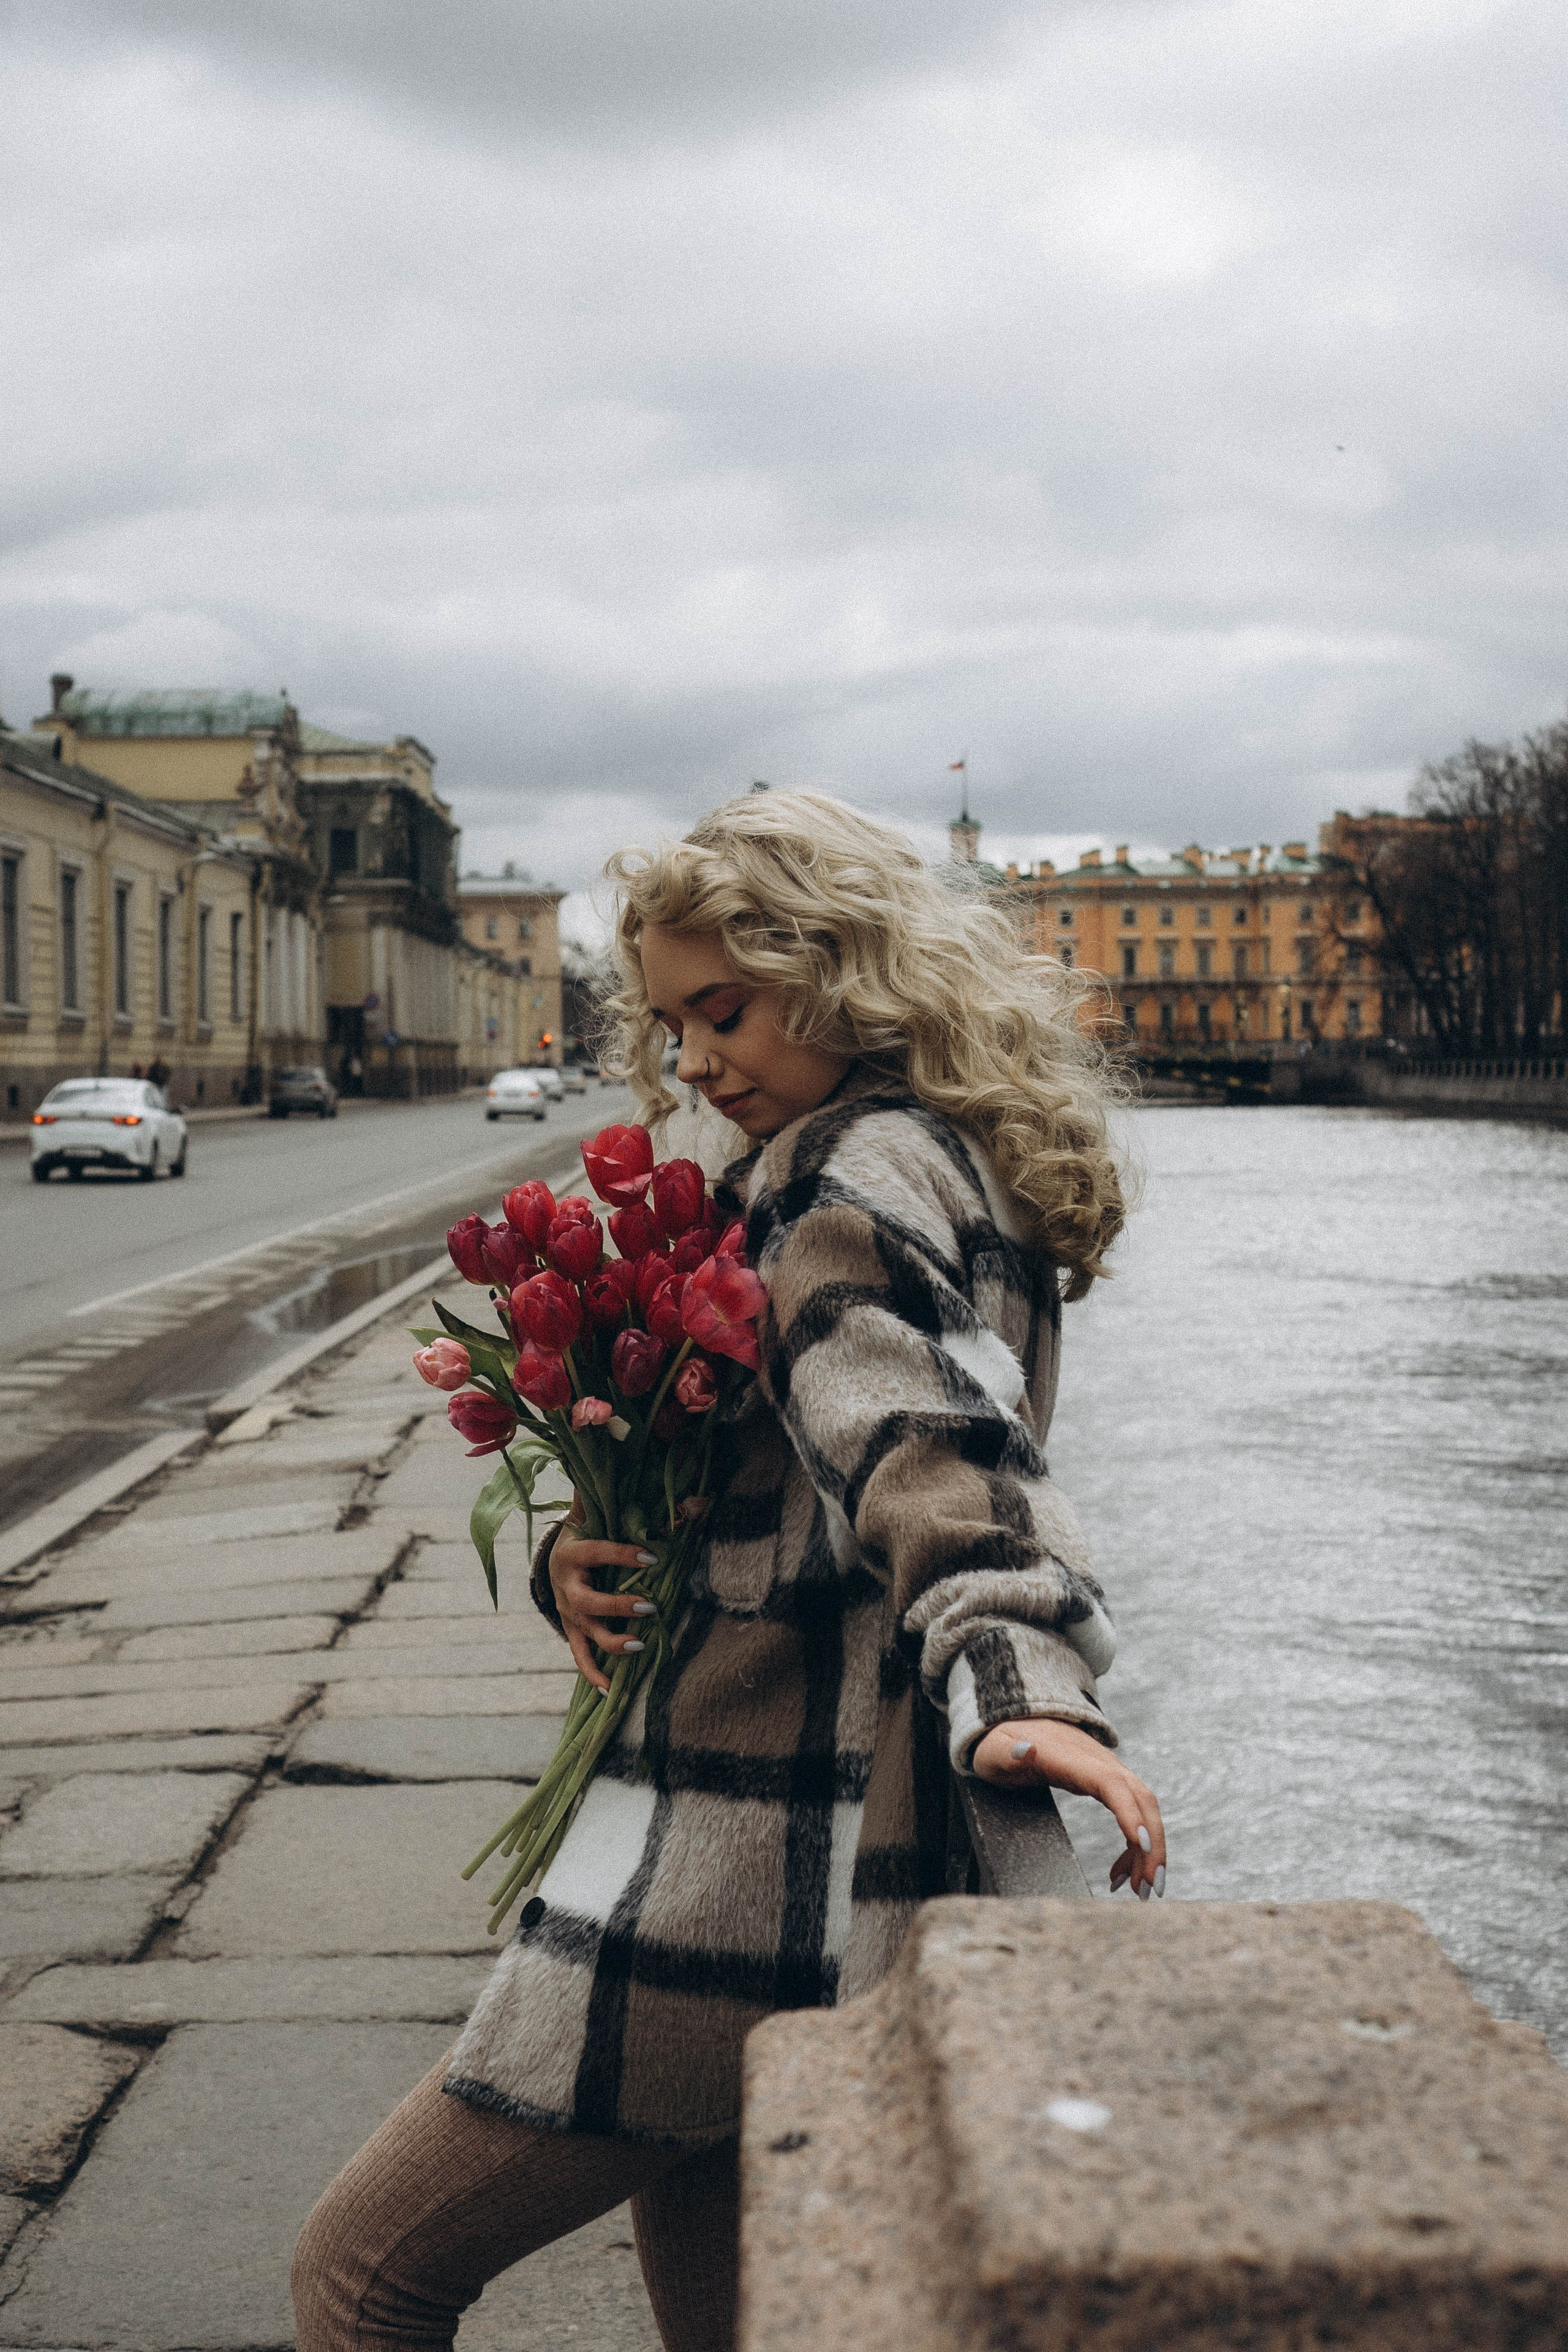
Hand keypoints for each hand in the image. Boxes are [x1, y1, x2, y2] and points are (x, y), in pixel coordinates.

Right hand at [548, 1502, 657, 1692]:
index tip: (653, 1557)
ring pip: (586, 1632)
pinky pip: (580, 1656)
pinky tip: (610, 1690)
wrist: (554, 1556)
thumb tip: (689, 1497)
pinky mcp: (571, 1630)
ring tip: (639, 1643)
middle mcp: (565, 1585)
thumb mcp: (601, 1516)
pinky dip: (593, 1674)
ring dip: (611, 1641)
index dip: (623, 1555)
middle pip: (588, 1602)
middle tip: (651, 1605)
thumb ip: (642, 1508)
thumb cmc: (588, 1532)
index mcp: (572, 1552)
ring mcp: (567, 1612)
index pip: (598, 1552)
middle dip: (618, 1606)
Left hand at [972, 1717, 1165, 1899]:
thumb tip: (1026, 1749)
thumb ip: (1008, 1753)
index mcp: (1071, 1758)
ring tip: (1139, 1892)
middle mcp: (1100, 1763)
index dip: (1129, 1812)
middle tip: (1151, 1888)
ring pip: (1144, 1809)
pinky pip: (1134, 1815)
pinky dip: (1133, 1847)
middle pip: (1140, 1799)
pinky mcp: (1110, 1784)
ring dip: (1149, 1851)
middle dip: (1153, 1844)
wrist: (1017, 1720)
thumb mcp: (994, 1751)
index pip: (1110, 1783)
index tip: (1141, 1845)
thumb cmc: (1002, 1742)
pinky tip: (1119, 1874)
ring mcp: (1109, 1772)